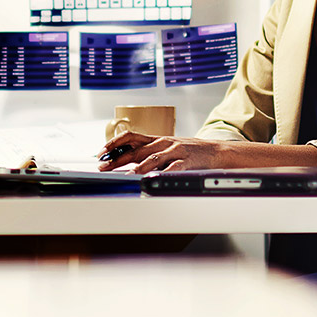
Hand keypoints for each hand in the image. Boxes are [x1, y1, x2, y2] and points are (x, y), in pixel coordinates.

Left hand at [97, 131, 228, 172]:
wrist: (215, 151)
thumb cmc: (188, 151)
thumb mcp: (166, 147)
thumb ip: (148, 152)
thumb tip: (126, 161)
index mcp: (156, 139)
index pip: (130, 137)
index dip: (113, 143)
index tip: (101, 152)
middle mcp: (163, 143)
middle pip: (136, 149)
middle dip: (118, 158)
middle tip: (104, 166)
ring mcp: (175, 151)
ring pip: (153, 157)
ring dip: (138, 166)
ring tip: (127, 175)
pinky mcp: (186, 161)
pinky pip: (173, 168)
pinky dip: (163, 173)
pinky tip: (154, 179)